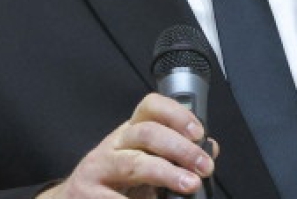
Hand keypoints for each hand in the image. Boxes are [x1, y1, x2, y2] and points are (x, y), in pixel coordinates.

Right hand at [37, 92, 215, 198]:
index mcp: (130, 133)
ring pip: (134, 163)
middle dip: (180, 149)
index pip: (150, 107)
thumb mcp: (145, 164)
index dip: (176, 114)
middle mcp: (114, 145)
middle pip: (147, 133)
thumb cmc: (115, 183)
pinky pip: (115, 197)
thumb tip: (210, 148)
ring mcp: (98, 168)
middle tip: (204, 167)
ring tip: (189, 184)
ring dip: (165, 173)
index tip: (198, 132)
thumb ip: (176, 156)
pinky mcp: (86, 193)